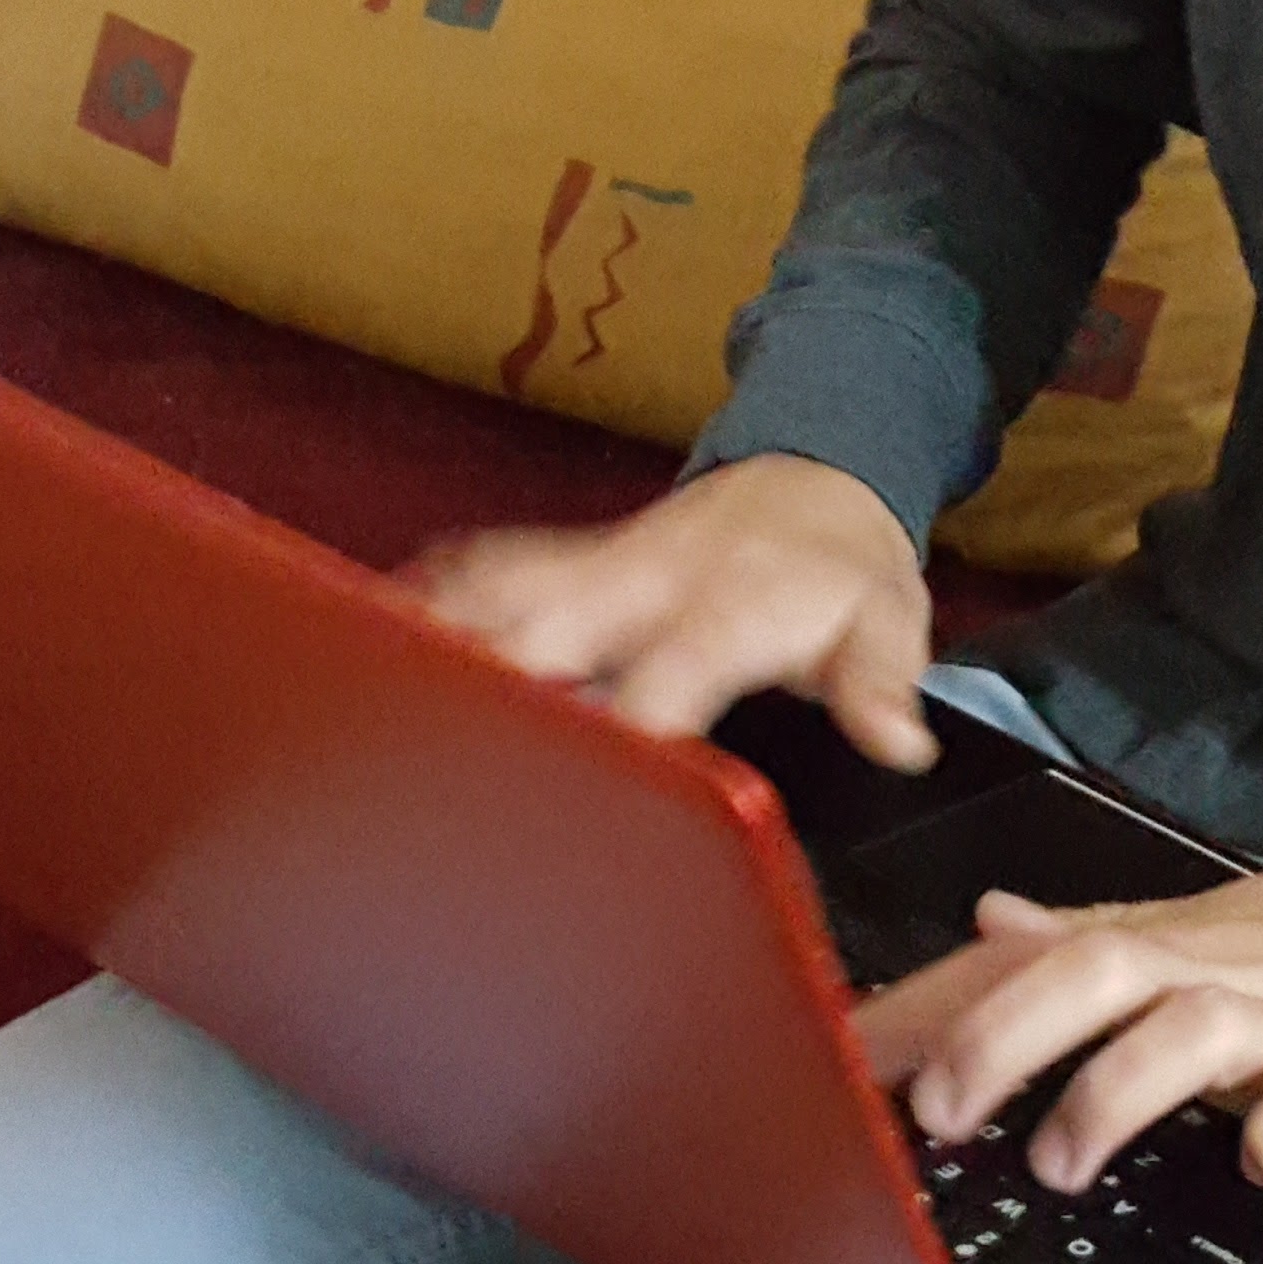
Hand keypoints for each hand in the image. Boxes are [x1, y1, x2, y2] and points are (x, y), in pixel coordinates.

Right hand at [408, 453, 939, 772]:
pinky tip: (372, 631)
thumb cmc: (841, 570)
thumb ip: (880, 682)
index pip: (669, 674)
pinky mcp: (571, 561)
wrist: (816, 477)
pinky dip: (433, 597)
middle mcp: (649, 581)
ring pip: (502, 597)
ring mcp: (600, 566)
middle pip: (551, 632)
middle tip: (439, 762)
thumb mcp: (889, 620)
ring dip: (441, 640)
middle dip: (496, 690)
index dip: (630, 731)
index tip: (594, 786)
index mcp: (729, 605)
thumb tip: (897, 740)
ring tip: (365, 692)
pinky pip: (490, 570)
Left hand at [854, 839, 1262, 1206]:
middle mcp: (1242, 975)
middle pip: (1102, 969)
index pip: (1047, 951)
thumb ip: (1110, 937)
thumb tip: (993, 924)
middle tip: (937, 1110)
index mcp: (1199, 941)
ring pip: (1196, 1030)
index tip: (844, 1050)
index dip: (942, 1001)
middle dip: (1003, 1035)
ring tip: (1062, 1158)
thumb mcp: (1238, 931)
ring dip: (1113, 1090)